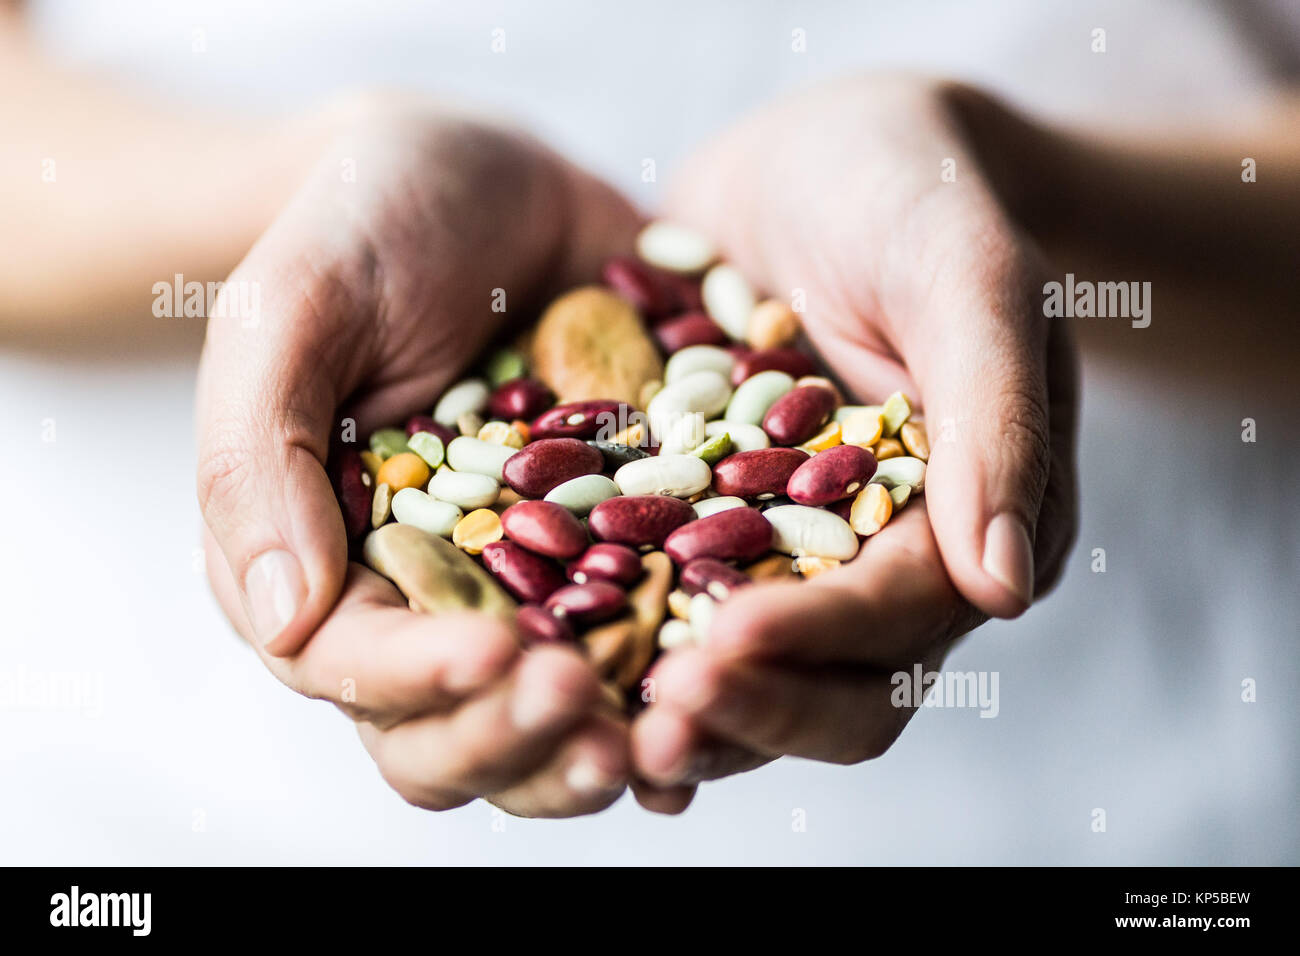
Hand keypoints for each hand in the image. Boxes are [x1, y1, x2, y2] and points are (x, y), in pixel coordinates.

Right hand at [197, 101, 668, 816]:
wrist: (488, 177)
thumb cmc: (366, 228)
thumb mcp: (293, 307)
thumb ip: (257, 454)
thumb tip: (284, 613)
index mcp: (328, 562)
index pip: (356, 669)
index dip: (422, 682)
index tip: (497, 652)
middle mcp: (431, 599)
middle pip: (456, 732)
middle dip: (517, 743)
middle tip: (587, 711)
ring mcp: (536, 586)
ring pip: (555, 721)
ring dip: (604, 748)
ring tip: (667, 730)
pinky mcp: (625, 552)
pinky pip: (655, 643)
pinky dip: (689, 685)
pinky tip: (734, 690)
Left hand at [633, 76, 1078, 785]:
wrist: (827, 153)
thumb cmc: (917, 193)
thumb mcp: (967, 278)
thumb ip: (993, 419)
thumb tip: (1007, 587)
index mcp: (968, 519)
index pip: (903, 617)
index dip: (817, 644)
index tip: (718, 645)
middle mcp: (884, 561)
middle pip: (835, 687)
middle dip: (748, 707)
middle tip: (651, 714)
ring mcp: (792, 550)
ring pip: (749, 671)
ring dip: (678, 705)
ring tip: (587, 715)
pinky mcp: (711, 522)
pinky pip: (667, 601)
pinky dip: (619, 638)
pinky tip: (548, 662)